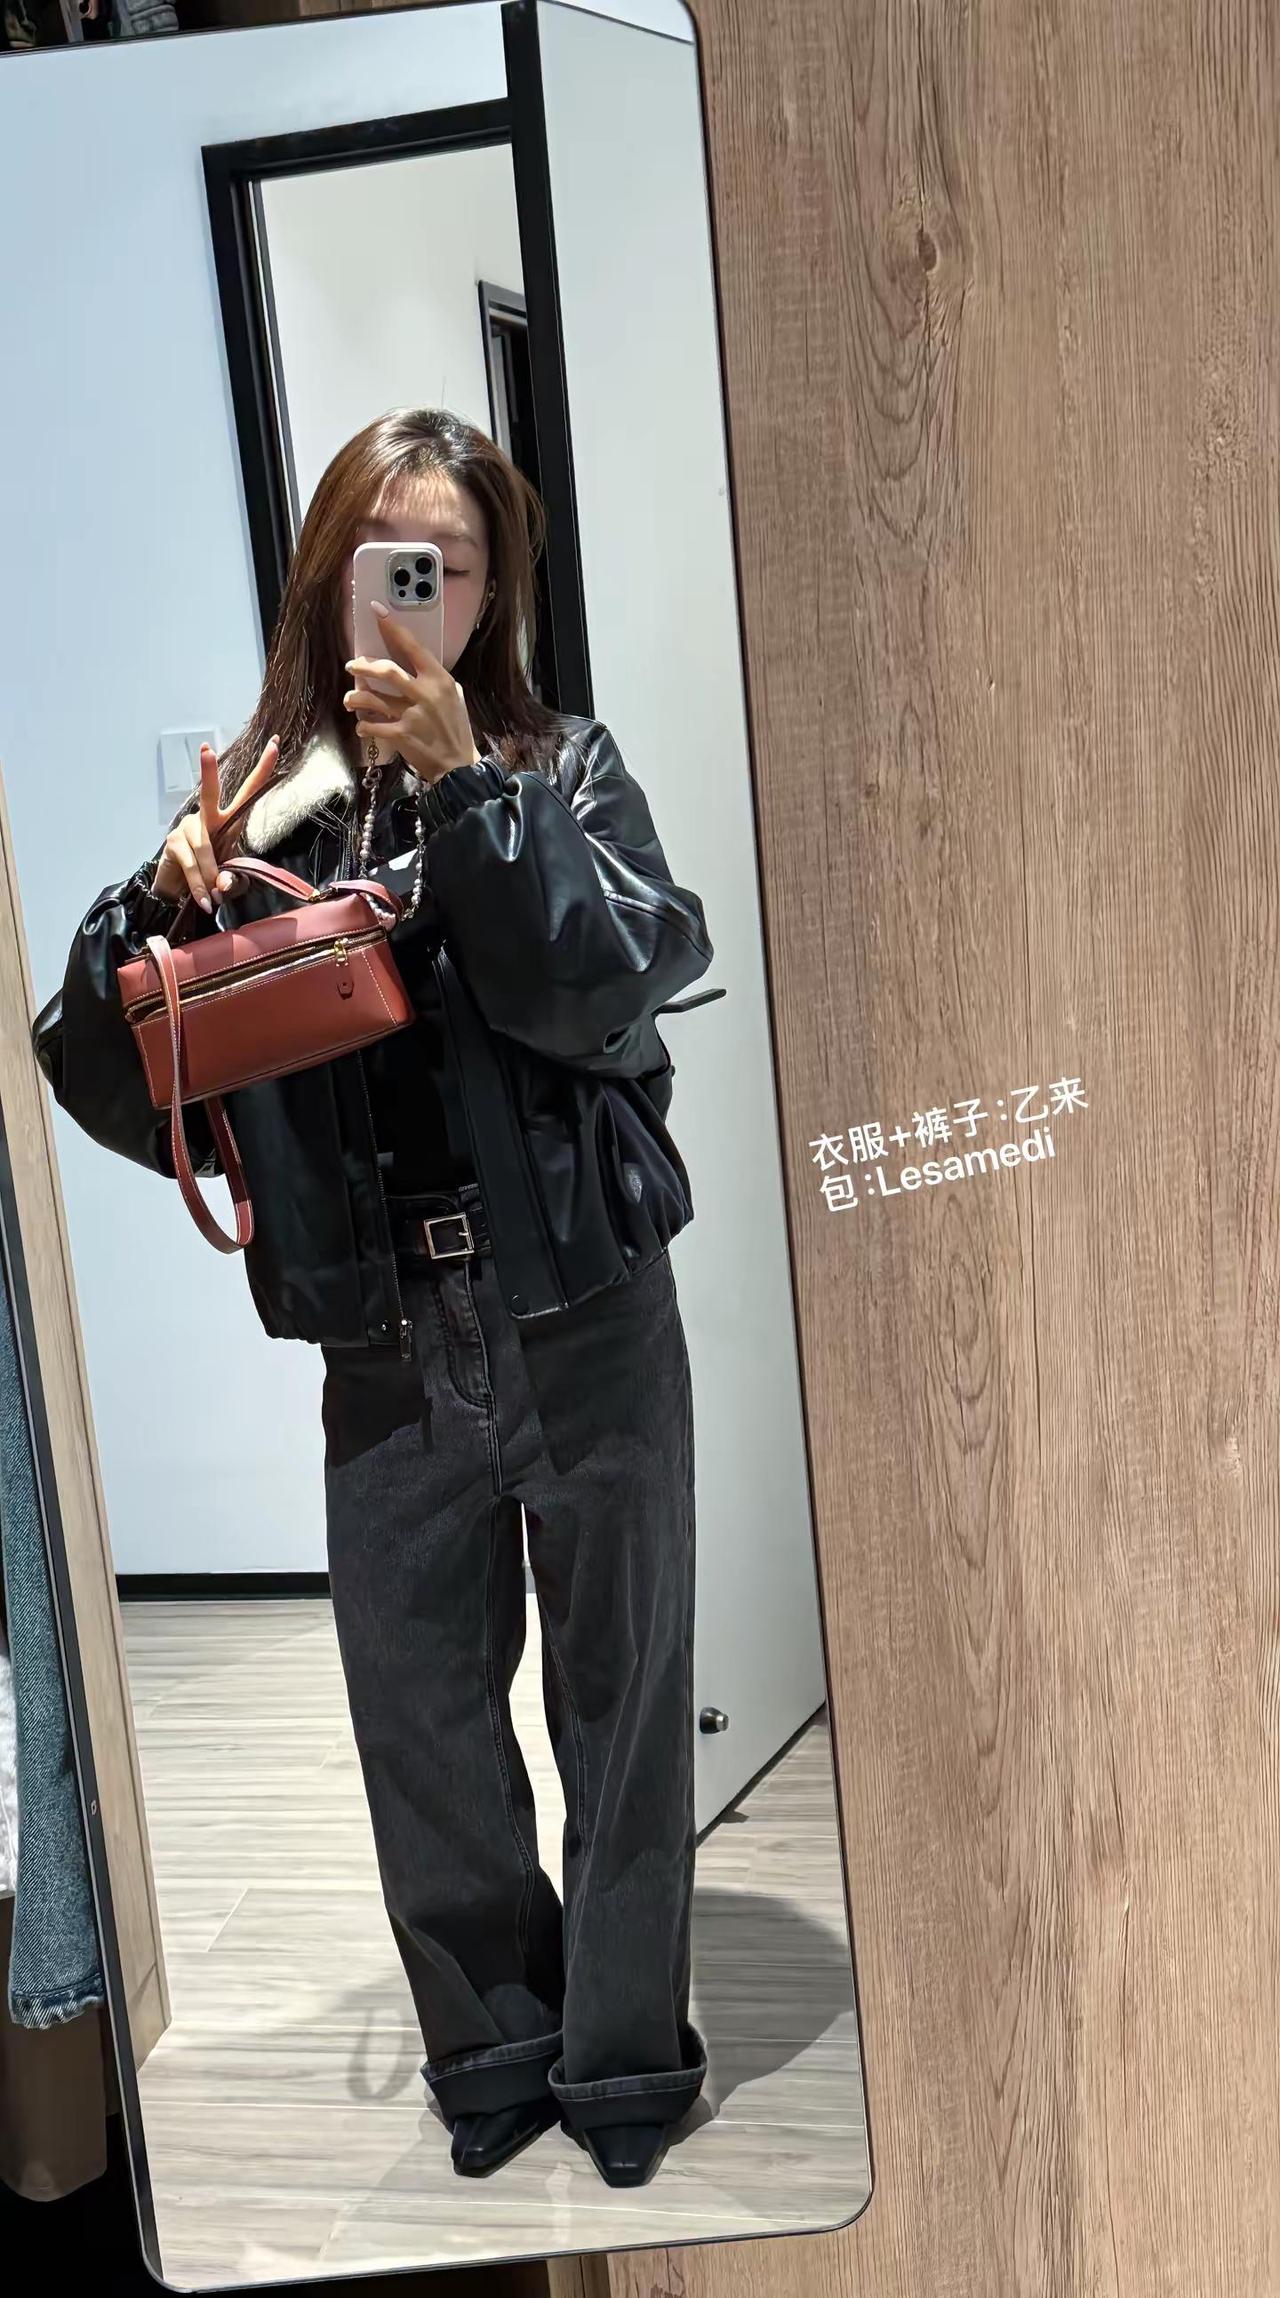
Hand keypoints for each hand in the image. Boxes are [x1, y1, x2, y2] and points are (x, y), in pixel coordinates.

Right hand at [151, 737, 279, 912]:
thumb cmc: (209, 879)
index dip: (263, 769)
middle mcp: (207, 818)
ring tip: (214, 897)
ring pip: (204, 849)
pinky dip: (200, 885)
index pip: (248, 791)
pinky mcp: (173, 843)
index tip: (276, 744)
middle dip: (208, 772)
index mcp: (228, 821)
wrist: (178, 893)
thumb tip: (224, 883)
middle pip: (209, 794)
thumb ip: (235, 881)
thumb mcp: (230, 882)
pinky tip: (204, 899)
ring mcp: (188, 828)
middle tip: (206, 750)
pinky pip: (191, 864)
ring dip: (210, 876)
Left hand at [344, 600, 479, 782]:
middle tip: (352, 665)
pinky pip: (371, 725)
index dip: (393, 628)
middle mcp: (424, 694)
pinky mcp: (401, 736)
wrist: (458, 766)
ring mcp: (411, 715)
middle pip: (385, 670)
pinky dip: (362, 725)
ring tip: (349, 699)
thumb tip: (416, 664)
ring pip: (371, 698)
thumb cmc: (456, 729)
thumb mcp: (454, 697)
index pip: (412, 647)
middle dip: (363, 665)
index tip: (377, 612)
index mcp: (438, 680)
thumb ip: (435, 680)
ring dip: (354, 697)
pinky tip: (362, 725)